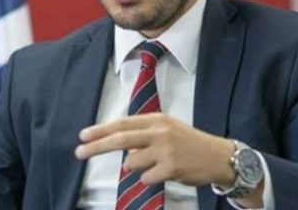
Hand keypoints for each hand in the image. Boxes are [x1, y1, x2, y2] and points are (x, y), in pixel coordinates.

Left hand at [74, 113, 234, 185]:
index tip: (83, 136)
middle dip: (96, 147)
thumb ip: (143, 132)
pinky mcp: (171, 168)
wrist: (218, 156)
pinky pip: (145, 178)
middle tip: (79, 152)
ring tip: (155, 164)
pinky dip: (149, 178)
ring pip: (131, 163)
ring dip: (136, 168)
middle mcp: (159, 132)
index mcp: (156, 120)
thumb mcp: (166, 128)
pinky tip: (165, 173)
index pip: (122, 124)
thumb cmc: (189, 142)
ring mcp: (165, 150)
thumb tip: (116, 141)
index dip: (100, 130)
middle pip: (120, 140)